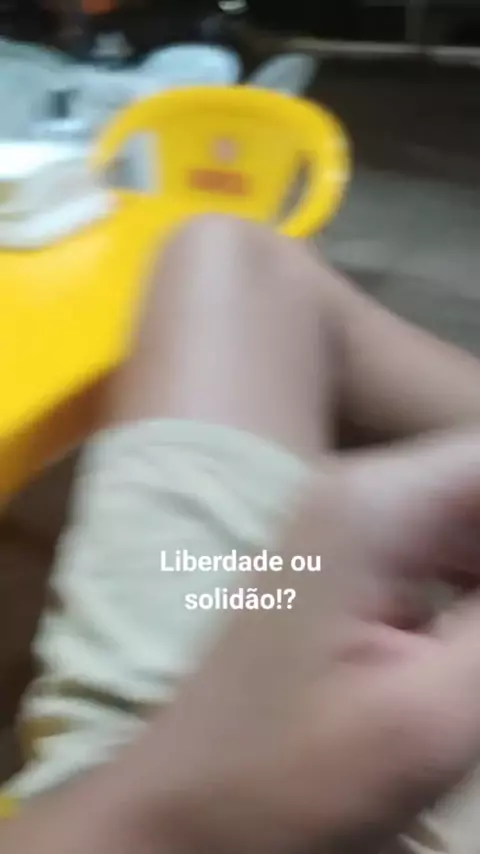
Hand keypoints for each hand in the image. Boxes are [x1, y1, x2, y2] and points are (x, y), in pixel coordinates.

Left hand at [127, 431, 479, 853]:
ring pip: (467, 517)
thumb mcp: (429, 716)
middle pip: (479, 484)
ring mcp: (346, 526)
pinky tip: (470, 642)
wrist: (186, 803)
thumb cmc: (290, 773)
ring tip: (471, 659)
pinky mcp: (347, 565)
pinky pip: (442, 550)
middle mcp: (358, 493)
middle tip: (479, 658)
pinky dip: (473, 587)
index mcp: (373, 505)